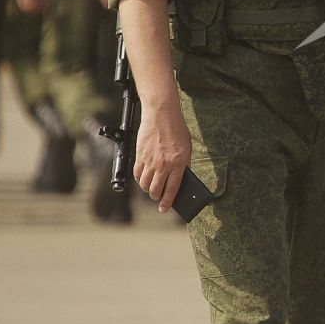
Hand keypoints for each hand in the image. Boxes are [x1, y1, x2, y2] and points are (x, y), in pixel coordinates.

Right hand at [133, 94, 191, 213]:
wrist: (161, 115)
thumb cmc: (176, 130)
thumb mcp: (187, 148)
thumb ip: (183, 164)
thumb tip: (181, 179)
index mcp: (178, 163)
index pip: (172, 189)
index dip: (168, 202)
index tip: (165, 208)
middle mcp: (163, 164)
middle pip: (156, 189)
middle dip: (157, 197)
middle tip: (158, 197)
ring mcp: (150, 161)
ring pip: (145, 184)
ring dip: (148, 189)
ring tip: (151, 189)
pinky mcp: (140, 155)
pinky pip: (137, 173)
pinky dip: (140, 179)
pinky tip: (144, 179)